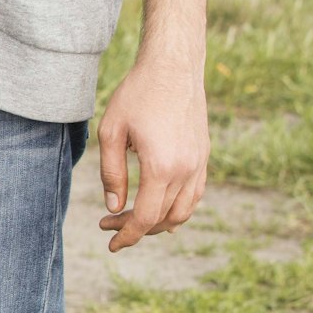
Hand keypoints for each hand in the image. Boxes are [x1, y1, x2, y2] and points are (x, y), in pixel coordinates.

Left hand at [96, 58, 209, 250]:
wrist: (173, 67)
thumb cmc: (136, 95)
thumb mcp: (111, 132)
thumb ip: (111, 173)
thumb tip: (114, 207)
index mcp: (162, 167)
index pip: (146, 217)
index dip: (128, 236)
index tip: (110, 245)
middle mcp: (187, 170)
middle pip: (164, 218)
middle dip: (136, 229)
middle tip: (109, 226)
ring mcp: (199, 163)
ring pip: (184, 210)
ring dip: (159, 223)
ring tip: (132, 221)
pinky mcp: (204, 155)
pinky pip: (194, 194)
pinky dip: (178, 208)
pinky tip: (162, 211)